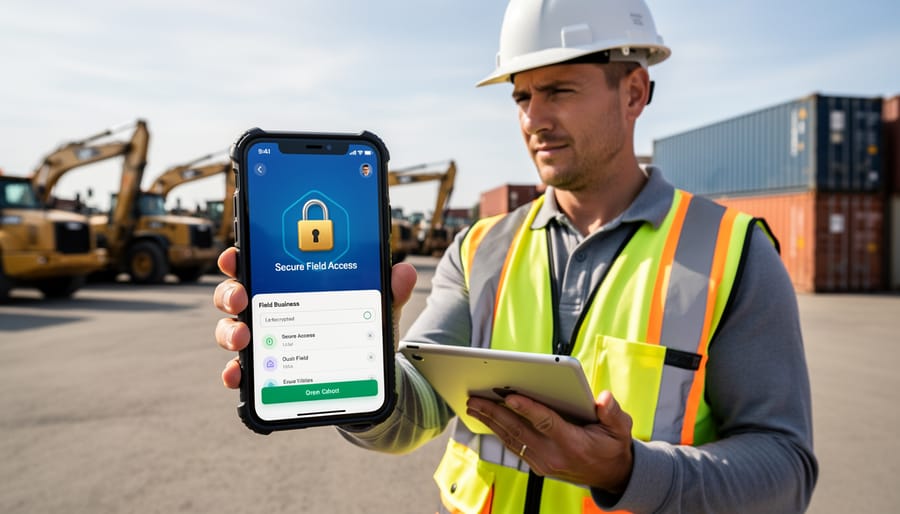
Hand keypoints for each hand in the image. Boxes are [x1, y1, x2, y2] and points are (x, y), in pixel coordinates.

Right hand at [212, 247, 417, 388]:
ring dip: (229, 333)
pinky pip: (243, 372)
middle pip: (236, 295)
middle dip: (230, 294)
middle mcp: (270, 310)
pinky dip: (236, 374)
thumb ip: (389, 291)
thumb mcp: (377, 309)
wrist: (369, 380)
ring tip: (243, 338)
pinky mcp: (267, 372)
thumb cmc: (362, 333)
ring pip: (232, 331)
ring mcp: (265, 341)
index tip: (235, 255)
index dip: (239, 257)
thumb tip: (405, 272)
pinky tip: (239, 376)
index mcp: (290, 286)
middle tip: (240, 298)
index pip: (257, 264)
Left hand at [467, 390, 633, 493]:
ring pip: (511, 439)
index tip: (510, 396)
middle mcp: (553, 455)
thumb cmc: (612, 447)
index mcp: (572, 443)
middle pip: (519, 431)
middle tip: (475, 398)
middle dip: (494, 413)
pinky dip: (498, 431)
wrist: (611, 476)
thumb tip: (603, 398)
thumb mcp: (621, 429)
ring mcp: (543, 462)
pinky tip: (487, 419)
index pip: (546, 422)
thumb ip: (613, 413)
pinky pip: (514, 446)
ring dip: (490, 421)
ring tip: (473, 405)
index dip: (527, 408)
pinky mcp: (537, 464)